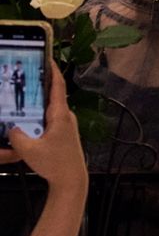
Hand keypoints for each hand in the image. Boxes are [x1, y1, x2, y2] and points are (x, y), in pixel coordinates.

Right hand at [0, 63, 86, 193]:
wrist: (71, 178)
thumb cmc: (55, 163)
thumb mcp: (30, 150)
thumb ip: (17, 137)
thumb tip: (11, 127)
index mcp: (60, 114)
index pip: (57, 86)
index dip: (52, 70)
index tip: (46, 57)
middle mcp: (66, 116)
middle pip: (53, 94)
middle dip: (42, 83)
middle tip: (29, 73)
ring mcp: (66, 124)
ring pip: (51, 107)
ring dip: (40, 100)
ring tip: (25, 93)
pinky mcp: (63, 133)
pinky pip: (50, 117)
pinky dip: (40, 113)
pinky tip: (29, 118)